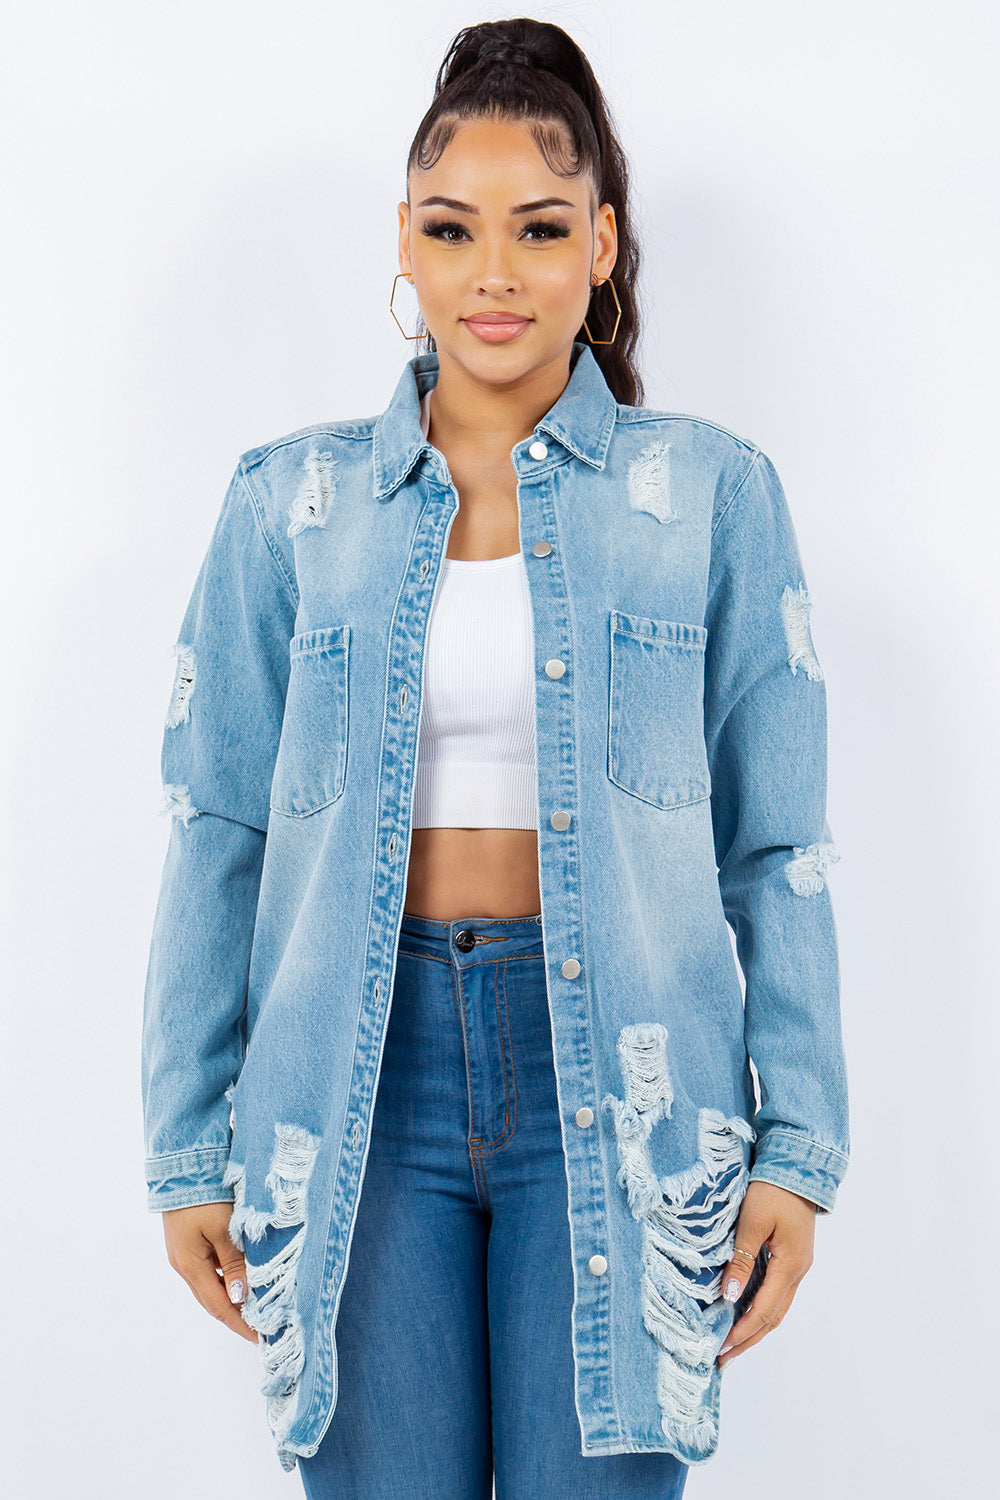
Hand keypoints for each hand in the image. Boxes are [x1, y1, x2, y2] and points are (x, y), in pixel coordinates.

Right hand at [162, 1202, 257, 1344]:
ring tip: (257, 1307)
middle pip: (212, 1300)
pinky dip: (227, 1278)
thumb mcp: (223, 1228)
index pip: (219, 1306)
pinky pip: (210, 1269)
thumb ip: (234, 1262)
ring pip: (212, 1285)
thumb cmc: (203, 1195)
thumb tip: (241, 1297)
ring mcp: (184, 1254)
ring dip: (232, 1298)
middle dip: (236, 1316)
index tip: (260, 1339)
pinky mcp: (189, 1242)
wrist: (182, 1167)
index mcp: (190, 1265)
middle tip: (262, 1329)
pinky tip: (243, 1277)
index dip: (240, 1323)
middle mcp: (184, 1264)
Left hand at [716, 1180, 815, 1369]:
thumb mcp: (752, 1222)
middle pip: (773, 1316)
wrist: (797, 1166)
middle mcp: (797, 1271)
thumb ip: (742, 1259)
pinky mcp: (791, 1256)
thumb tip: (730, 1296)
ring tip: (733, 1344)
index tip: (723, 1347)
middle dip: (749, 1339)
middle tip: (725, 1358)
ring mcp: (797, 1265)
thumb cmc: (773, 1190)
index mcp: (790, 1266)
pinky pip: (776, 1291)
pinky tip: (744, 1312)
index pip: (765, 1310)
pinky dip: (760, 1308)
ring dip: (755, 1327)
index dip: (744, 1332)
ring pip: (777, 1307)